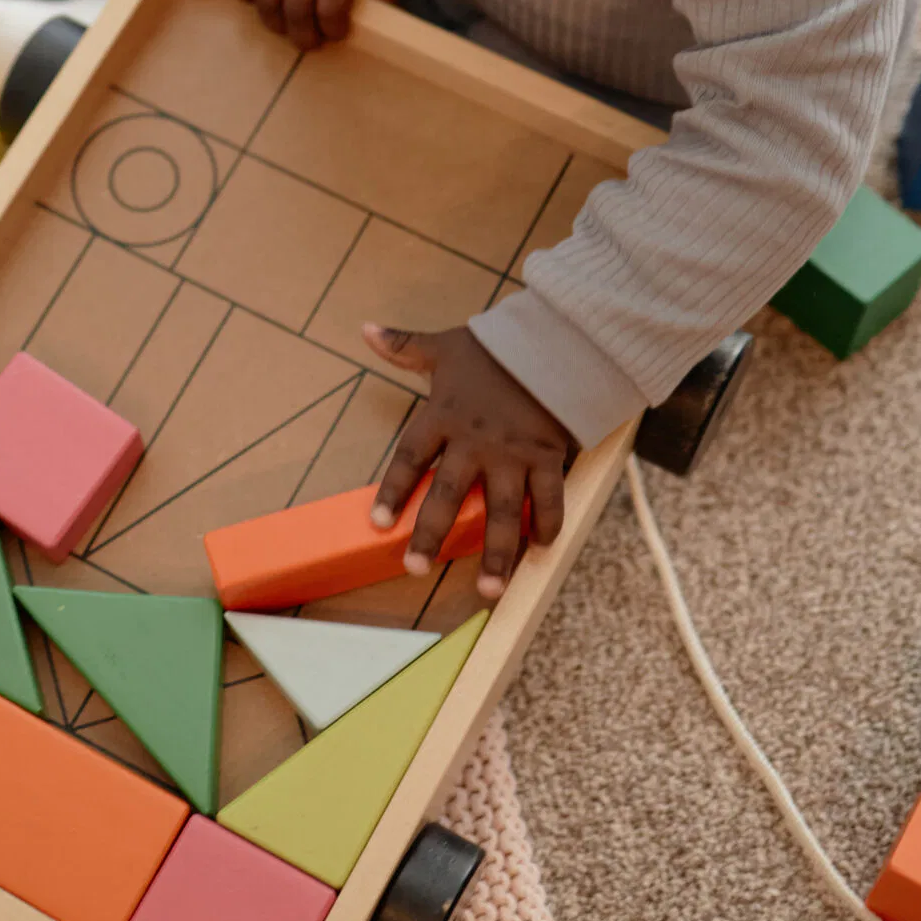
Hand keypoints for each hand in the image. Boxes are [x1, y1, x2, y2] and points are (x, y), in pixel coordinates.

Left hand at [365, 322, 569, 597]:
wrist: (555, 339)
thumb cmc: (495, 347)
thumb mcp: (445, 344)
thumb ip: (405, 347)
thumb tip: (365, 329)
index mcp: (443, 415)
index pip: (410, 458)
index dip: (393, 491)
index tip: (378, 523)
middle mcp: (475, 441)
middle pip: (449, 495)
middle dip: (431, 534)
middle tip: (416, 567)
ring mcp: (514, 453)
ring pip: (502, 512)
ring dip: (497, 553)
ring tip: (489, 590)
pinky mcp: (548, 457)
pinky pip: (549, 499)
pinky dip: (546, 525)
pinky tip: (539, 551)